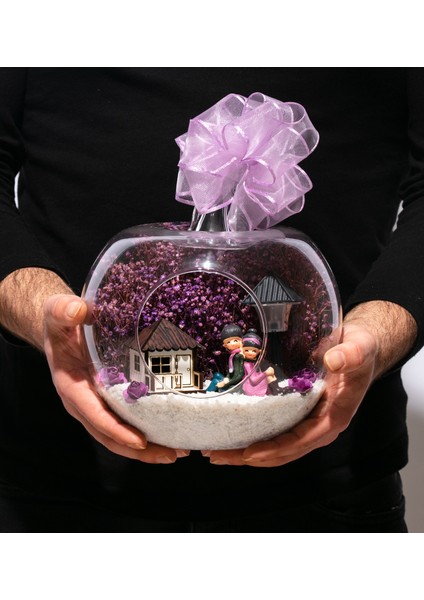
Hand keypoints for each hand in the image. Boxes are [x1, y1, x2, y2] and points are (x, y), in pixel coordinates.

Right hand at [43, 294, 188, 463]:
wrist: (59, 326)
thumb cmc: (60, 320)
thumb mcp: (58, 311)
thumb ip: (64, 311)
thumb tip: (77, 310)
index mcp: (71, 386)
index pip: (94, 414)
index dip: (116, 429)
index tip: (140, 441)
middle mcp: (82, 402)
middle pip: (109, 435)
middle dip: (139, 449)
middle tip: (171, 455)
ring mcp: (95, 404)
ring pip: (118, 435)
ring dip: (146, 448)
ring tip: (177, 452)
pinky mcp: (107, 400)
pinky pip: (124, 422)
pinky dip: (145, 432)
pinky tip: (168, 433)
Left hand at [202, 301, 416, 466]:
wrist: (359, 347)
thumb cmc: (360, 349)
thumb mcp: (359, 348)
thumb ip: (349, 355)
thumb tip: (334, 361)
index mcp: (334, 418)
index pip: (301, 441)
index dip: (276, 449)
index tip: (249, 453)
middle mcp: (319, 425)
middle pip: (282, 450)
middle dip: (249, 456)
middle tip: (217, 456)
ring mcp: (307, 421)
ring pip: (275, 444)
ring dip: (245, 449)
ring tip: (215, 450)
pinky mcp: (297, 412)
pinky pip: (274, 429)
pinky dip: (252, 433)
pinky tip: (230, 429)